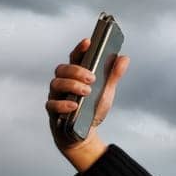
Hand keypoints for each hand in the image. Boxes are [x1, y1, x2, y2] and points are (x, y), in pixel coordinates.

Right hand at [45, 38, 129, 171]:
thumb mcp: (106, 91)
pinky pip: (52, 104)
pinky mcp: (53, 111)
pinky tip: (74, 105)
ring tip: (87, 92)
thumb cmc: (92, 109)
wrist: (83, 134)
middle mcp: (63, 82)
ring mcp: (56, 96)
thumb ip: (113, 75)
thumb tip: (124, 58)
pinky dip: (63, 104)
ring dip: (72, 85)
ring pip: (56, 83)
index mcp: (76, 75)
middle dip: (77, 71)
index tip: (88, 42)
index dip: (80, 49)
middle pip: (62, 69)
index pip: (75, 57)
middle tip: (92, 78)